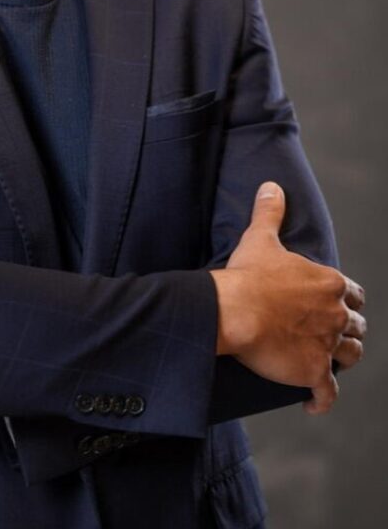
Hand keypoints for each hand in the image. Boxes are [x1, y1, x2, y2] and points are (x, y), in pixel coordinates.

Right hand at [210, 181, 365, 415]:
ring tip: (330, 364)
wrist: (234, 311)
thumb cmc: (248, 274)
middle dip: (348, 330)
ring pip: (351, 356)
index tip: (336, 303)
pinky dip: (322, 400)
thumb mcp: (261, 238)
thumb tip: (271, 186)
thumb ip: (270, 212)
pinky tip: (313, 404)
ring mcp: (326, 344)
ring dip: (343, 359)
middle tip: (331, 333)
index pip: (353, 293)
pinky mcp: (313, 372)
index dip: (346, 299)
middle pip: (357, 326)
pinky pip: (328, 393)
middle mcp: (335, 314)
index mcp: (328, 283)